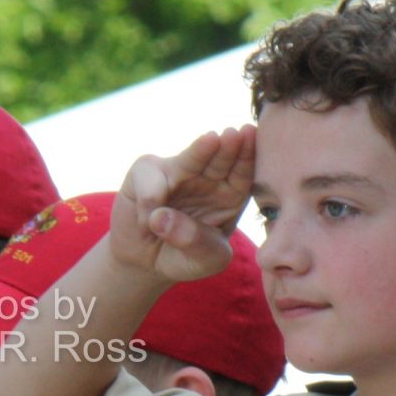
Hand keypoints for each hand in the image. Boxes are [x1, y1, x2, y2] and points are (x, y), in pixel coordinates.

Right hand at [109, 127, 255, 281]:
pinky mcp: (145, 173)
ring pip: (187, 161)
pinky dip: (150, 201)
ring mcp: (176, 172)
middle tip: (236, 133)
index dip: (247, 156)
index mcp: (230, 194)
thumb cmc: (185, 257)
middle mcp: (206, 178)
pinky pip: (150, 180)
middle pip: (220, 158)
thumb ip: (197, 243)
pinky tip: (149, 223)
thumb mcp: (205, 261)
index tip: (250, 139)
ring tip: (212, 141)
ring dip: (199, 152)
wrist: (146, 262)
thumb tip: (162, 218)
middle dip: (229, 146)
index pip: (242, 173)